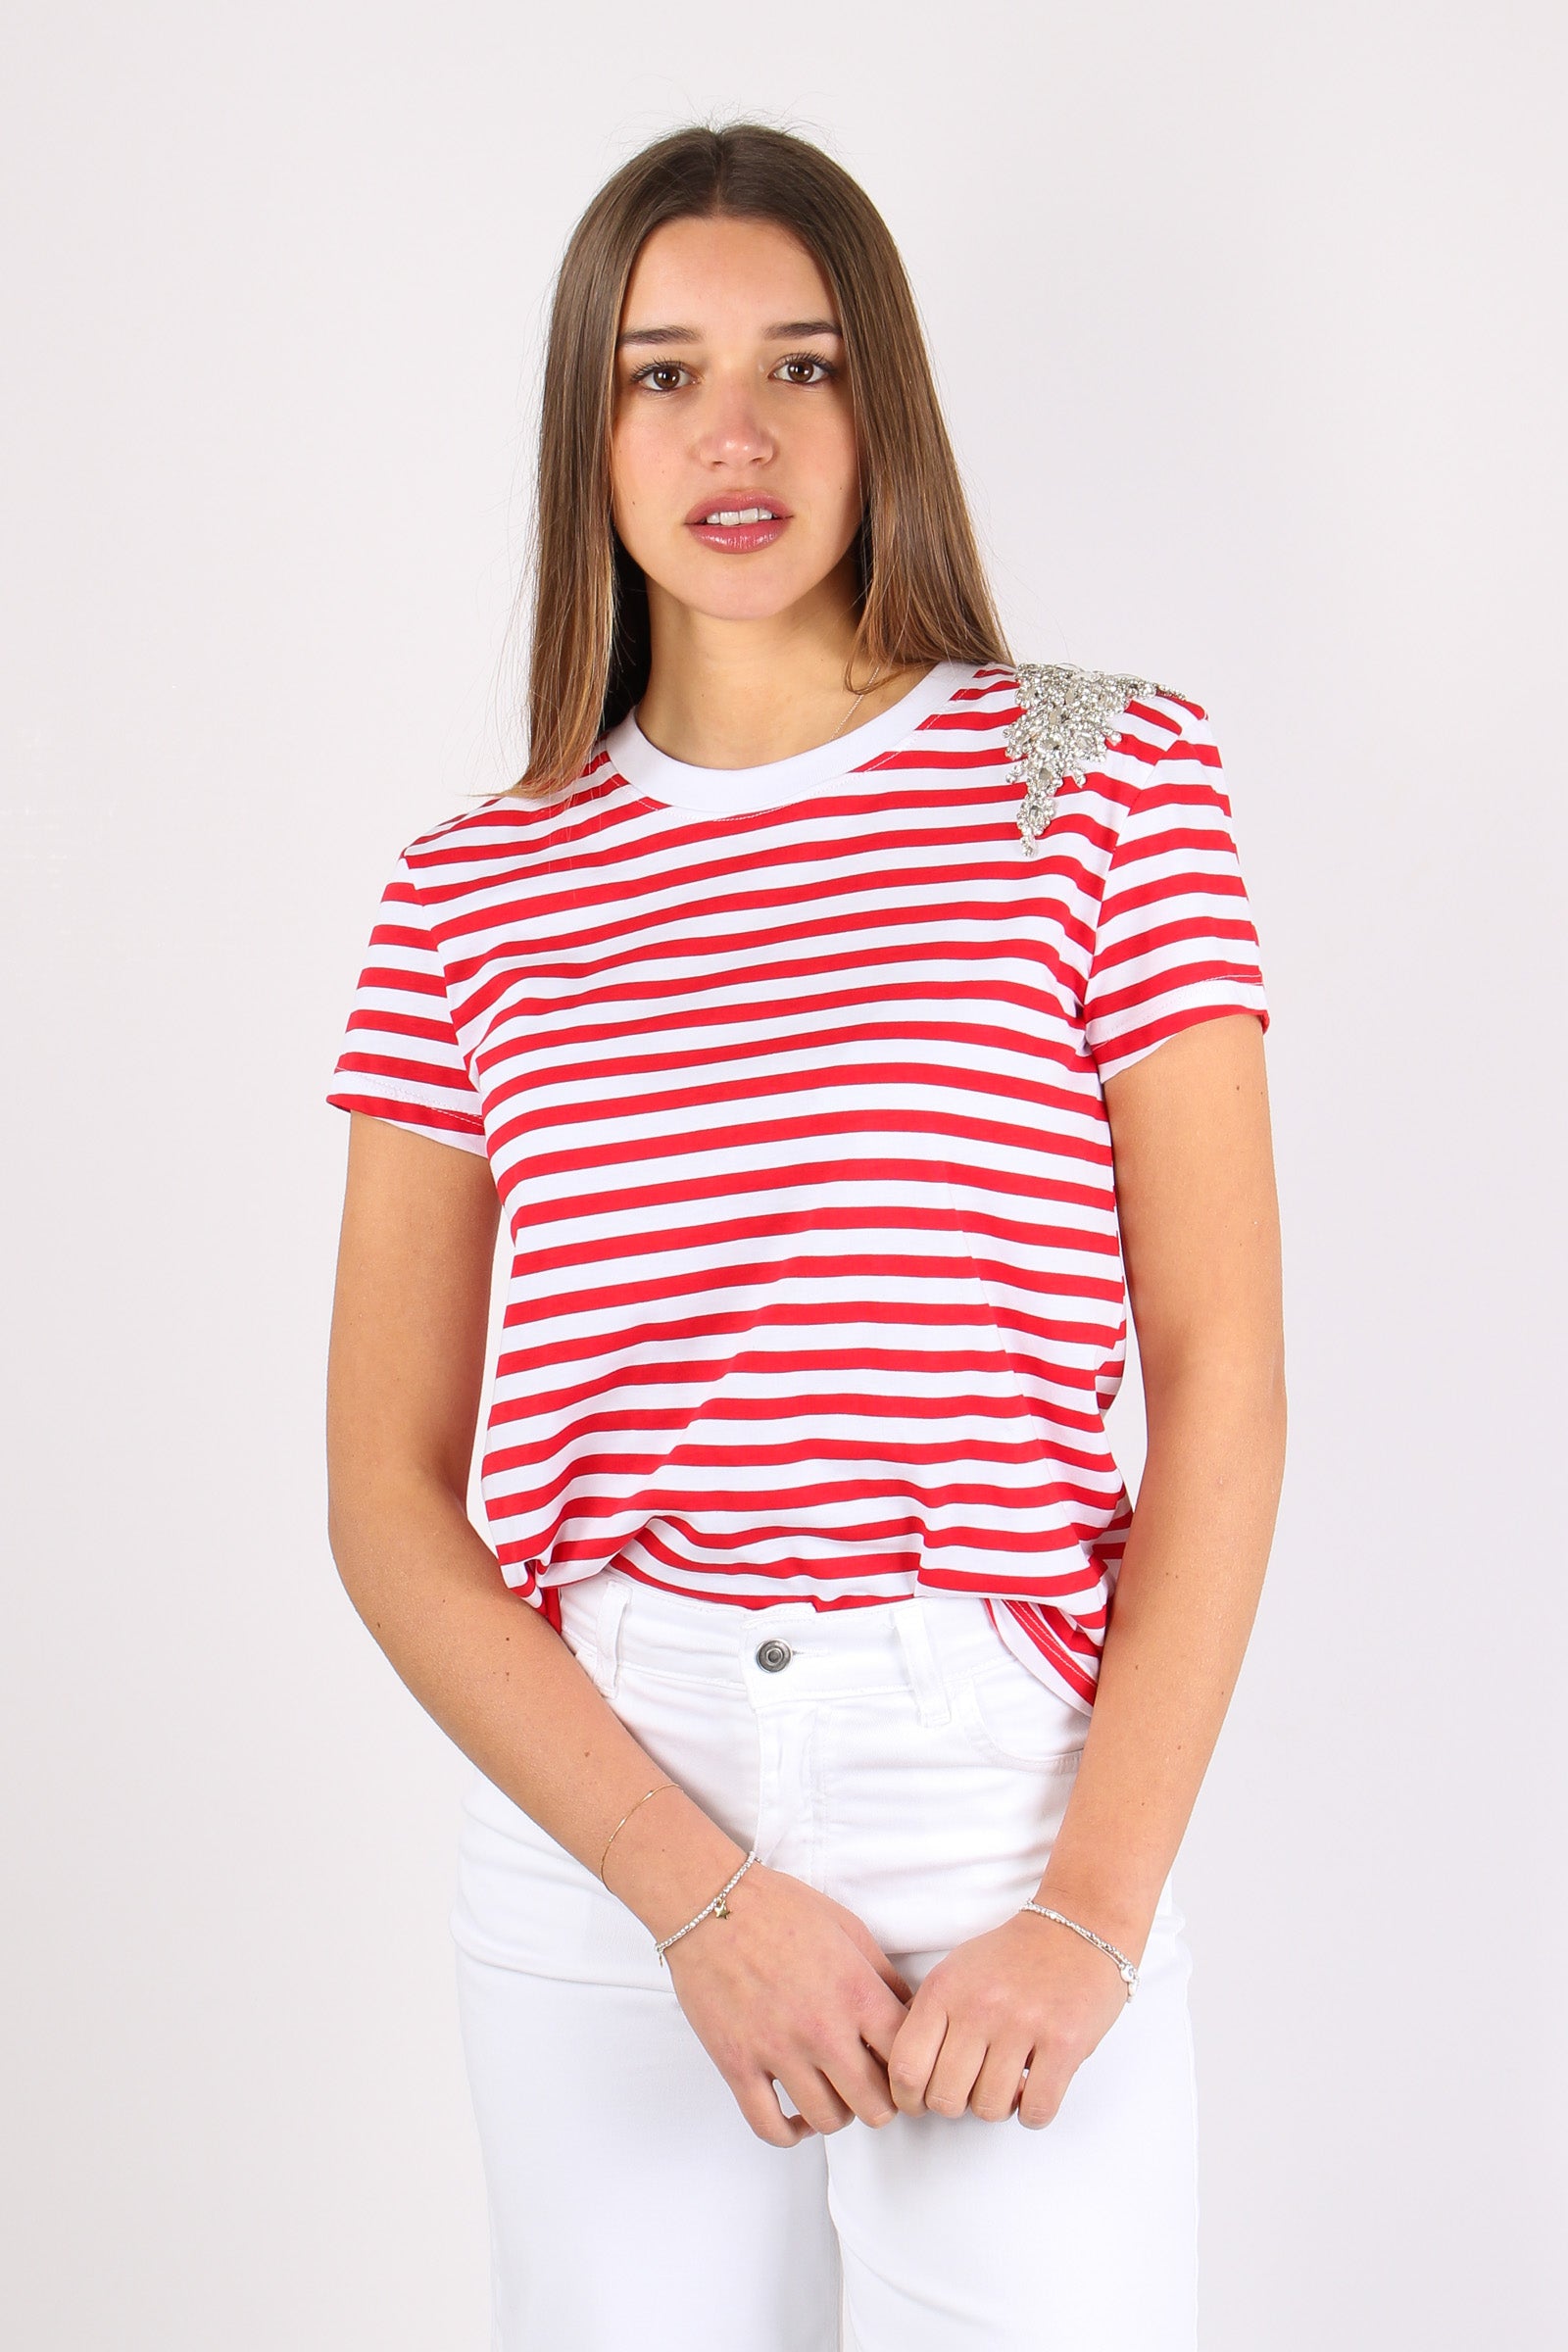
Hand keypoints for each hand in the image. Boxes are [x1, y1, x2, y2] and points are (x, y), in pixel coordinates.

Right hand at [665, 1861, 914, 2147]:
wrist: (711, 1904)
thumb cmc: (780, 1908)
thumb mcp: (848, 1927)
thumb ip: (882, 1975)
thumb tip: (908, 2010)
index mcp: (855, 1993)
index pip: (906, 2059)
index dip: (910, 2069)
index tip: (901, 2067)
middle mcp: (822, 2030)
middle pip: (875, 2105)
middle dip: (880, 2102)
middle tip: (870, 2088)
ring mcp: (778, 2051)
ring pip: (827, 2121)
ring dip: (837, 2114)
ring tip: (832, 2094)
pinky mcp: (737, 2064)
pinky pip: (769, 2127)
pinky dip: (789, 2133)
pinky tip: (795, 2117)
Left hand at [886, 1910, 1130, 2126]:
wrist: (1076, 1928)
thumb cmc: (1012, 1956)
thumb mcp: (955, 1971)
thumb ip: (926, 2015)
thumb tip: (900, 2068)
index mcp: (944, 1989)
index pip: (906, 2068)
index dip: (908, 2099)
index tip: (919, 2102)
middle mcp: (979, 2007)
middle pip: (946, 2098)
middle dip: (956, 2105)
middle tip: (969, 2089)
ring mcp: (1023, 2025)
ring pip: (990, 2109)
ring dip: (997, 2106)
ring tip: (1006, 2082)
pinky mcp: (1064, 2043)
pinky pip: (1036, 2110)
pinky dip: (1033, 2112)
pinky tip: (1034, 2089)